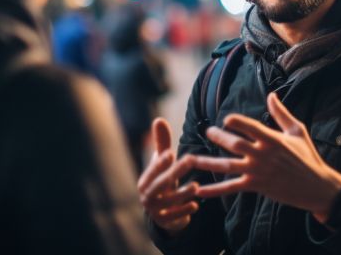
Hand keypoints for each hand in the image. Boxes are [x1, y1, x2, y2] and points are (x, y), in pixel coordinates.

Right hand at [138, 118, 198, 233]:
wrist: (161, 211)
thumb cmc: (163, 180)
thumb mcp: (162, 164)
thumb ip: (162, 143)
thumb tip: (159, 119)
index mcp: (145, 181)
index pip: (152, 171)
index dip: (160, 163)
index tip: (171, 153)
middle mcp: (147, 196)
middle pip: (160, 184)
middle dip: (175, 172)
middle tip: (190, 160)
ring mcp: (155, 210)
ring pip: (168, 202)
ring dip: (182, 194)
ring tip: (196, 186)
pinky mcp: (165, 222)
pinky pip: (174, 217)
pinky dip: (184, 211)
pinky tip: (196, 206)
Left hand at [190, 92, 340, 222]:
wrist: (316, 187)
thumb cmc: (308, 156)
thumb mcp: (298, 131)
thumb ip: (281, 113)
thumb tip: (271, 95)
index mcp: (273, 139)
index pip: (251, 127)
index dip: (236, 122)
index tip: (226, 119)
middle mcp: (263, 155)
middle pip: (235, 144)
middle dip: (219, 137)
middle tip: (208, 132)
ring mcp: (258, 172)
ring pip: (228, 166)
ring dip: (207, 162)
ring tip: (190, 158)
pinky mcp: (256, 186)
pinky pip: (231, 188)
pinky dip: (214, 190)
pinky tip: (200, 189)